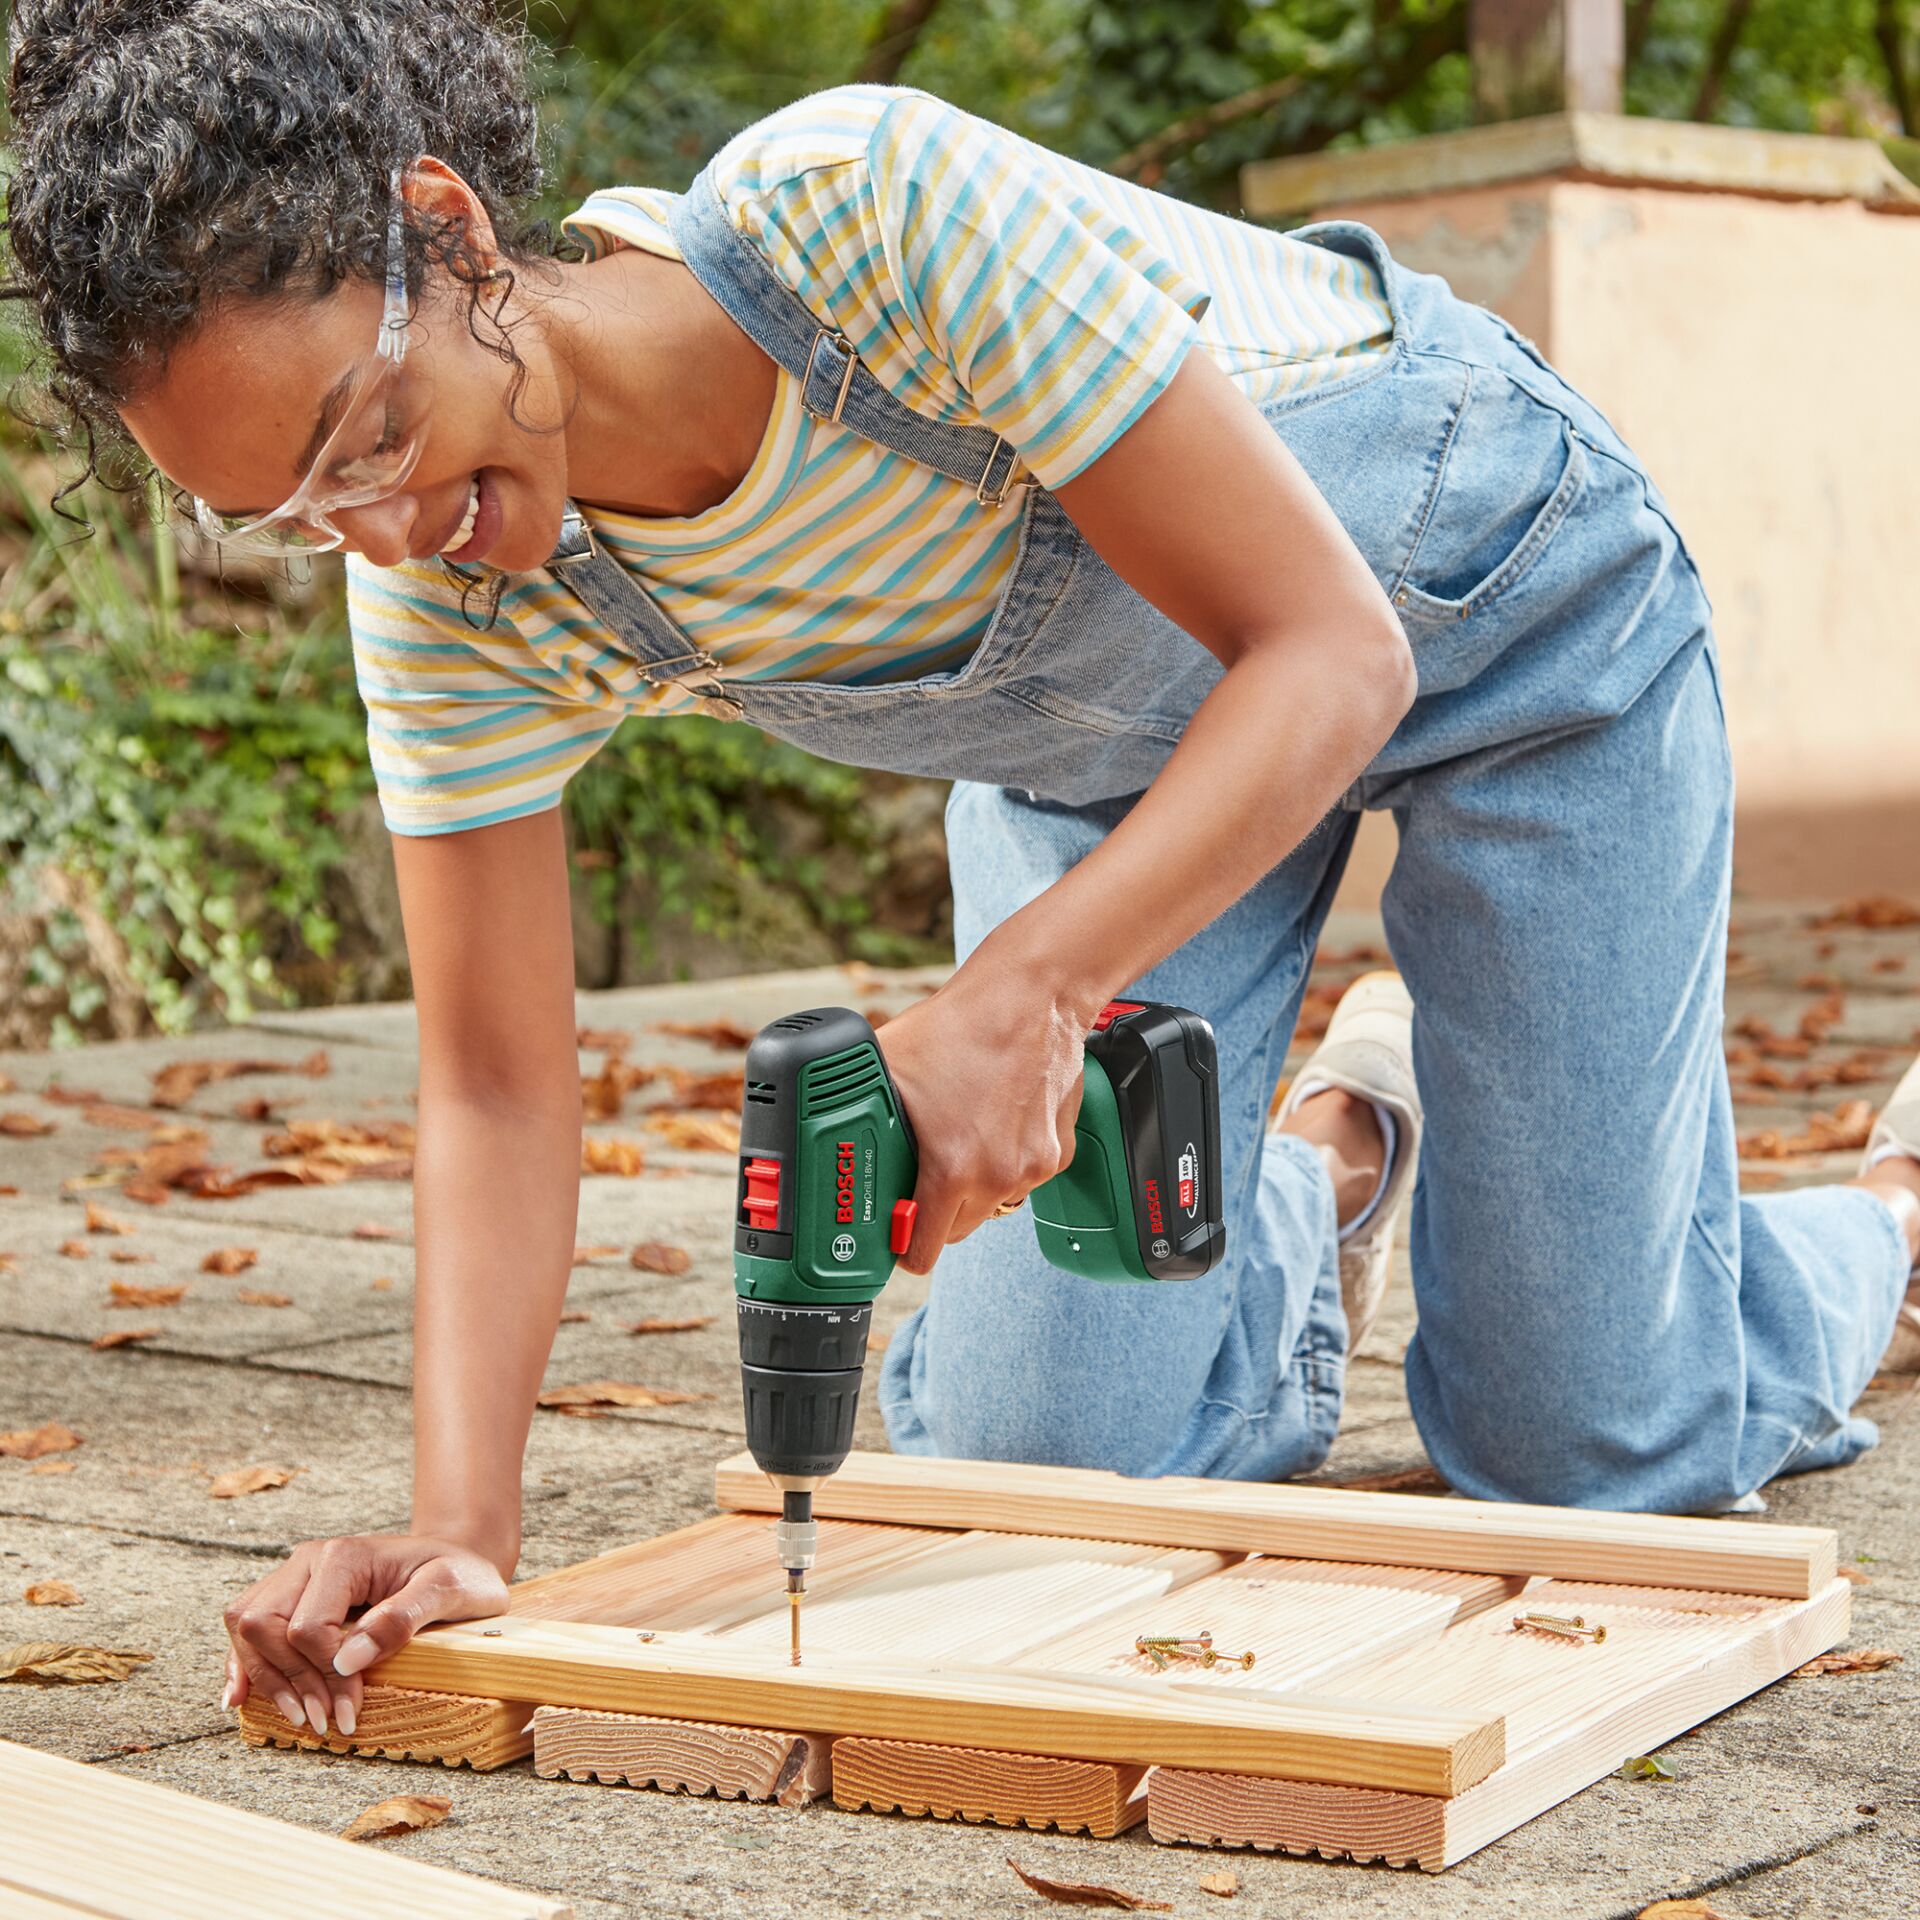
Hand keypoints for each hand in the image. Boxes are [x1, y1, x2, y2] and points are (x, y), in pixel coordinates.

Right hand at [220, 1533, 509, 1737]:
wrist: (454, 1561)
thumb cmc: (457, 1572)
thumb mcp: (451, 1588)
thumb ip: (403, 1617)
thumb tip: (348, 1660)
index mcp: (343, 1555)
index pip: (307, 1625)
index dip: (324, 1673)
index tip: (353, 1706)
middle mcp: (308, 1560)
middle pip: (262, 1623)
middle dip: (291, 1679)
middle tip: (326, 1721)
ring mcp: (295, 1577)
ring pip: (246, 1627)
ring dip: (267, 1678)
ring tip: (303, 1717)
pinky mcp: (290, 1597)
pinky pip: (246, 1630)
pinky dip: (244, 1665)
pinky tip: (242, 1698)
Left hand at [876, 947, 1097, 1273]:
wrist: (1030, 997)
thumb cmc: (962, 1026)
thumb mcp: (888, 1067)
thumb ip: (858, 1111)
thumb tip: (825, 1131)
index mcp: (952, 1168)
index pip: (922, 1252)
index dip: (901, 1245)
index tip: (893, 1234)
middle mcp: (997, 1177)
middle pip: (955, 1231)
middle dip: (934, 1212)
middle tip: (920, 1176)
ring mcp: (1033, 1167)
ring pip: (991, 1204)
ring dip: (973, 1188)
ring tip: (960, 1139)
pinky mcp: (1059, 1152)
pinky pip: (1023, 1177)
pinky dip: (1007, 1162)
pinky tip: (996, 1122)